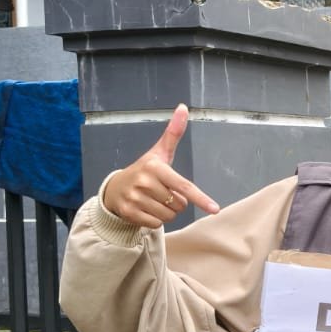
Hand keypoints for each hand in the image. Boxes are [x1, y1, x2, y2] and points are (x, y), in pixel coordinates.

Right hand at [100, 104, 220, 228]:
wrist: (114, 188)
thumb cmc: (144, 170)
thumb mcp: (159, 152)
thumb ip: (173, 132)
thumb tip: (183, 107)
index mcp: (155, 167)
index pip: (183, 186)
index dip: (200, 198)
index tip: (215, 209)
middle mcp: (144, 182)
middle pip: (179, 205)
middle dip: (176, 202)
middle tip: (162, 192)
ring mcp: (135, 198)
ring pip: (169, 216)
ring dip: (166, 212)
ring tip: (153, 200)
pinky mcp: (129, 213)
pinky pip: (156, 224)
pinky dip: (155, 220)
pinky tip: (145, 209)